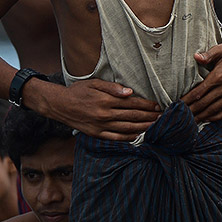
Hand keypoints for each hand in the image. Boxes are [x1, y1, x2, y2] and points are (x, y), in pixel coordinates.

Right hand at [39, 79, 161, 140]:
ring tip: (154, 126)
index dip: (146, 105)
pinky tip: (137, 136)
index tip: (157, 106)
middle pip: (132, 117)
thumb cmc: (79, 91)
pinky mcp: (96, 134)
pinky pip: (115, 138)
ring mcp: (101, 126)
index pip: (132, 103)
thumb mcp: (95, 83)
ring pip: (127, 129)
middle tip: (162, 117)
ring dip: (143, 128)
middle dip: (149, 117)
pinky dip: (128, 138)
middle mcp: (105, 114)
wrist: (60, 105)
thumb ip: (113, 87)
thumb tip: (130, 92)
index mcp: (106, 100)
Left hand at [181, 31, 221, 121]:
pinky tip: (209, 118)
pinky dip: (217, 117)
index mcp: (219, 76)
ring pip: (214, 110)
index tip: (178, 105)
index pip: (198, 92)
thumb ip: (207, 55)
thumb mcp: (220, 48)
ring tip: (191, 121)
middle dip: (191, 111)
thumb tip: (195, 57)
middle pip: (204, 104)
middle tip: (181, 116)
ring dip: (202, 116)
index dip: (187, 100)